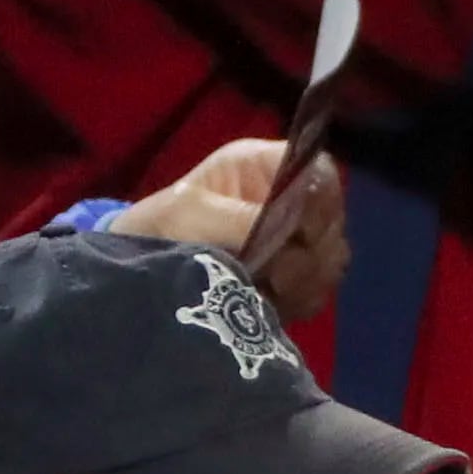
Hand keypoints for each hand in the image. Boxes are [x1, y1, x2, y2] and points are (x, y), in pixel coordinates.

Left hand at [112, 135, 349, 323]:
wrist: (141, 269)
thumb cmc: (160, 224)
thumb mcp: (189, 213)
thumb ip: (238, 219)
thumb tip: (282, 233)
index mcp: (264, 167)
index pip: (319, 173)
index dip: (321, 203)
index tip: (301, 234)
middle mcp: (286, 199)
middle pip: (332, 220)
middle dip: (311, 252)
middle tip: (279, 276)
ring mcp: (292, 238)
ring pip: (331, 257)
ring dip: (308, 281)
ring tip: (271, 292)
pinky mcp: (291, 275)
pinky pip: (317, 289)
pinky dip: (301, 301)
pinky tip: (271, 305)